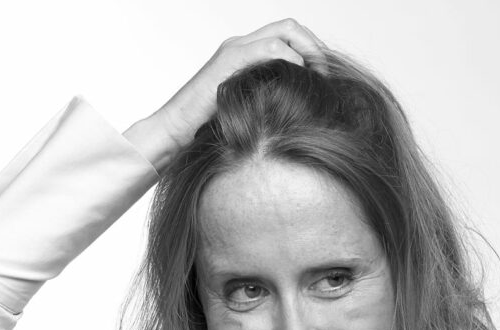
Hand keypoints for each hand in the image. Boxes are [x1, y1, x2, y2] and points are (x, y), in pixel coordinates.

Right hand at [123, 19, 326, 172]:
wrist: (174, 133)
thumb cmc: (204, 131)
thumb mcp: (243, 112)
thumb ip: (265, 102)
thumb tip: (297, 112)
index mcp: (243, 54)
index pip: (286, 36)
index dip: (310, 50)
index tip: (323, 76)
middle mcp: (239, 45)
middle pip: (289, 27)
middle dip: (314, 46)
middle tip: (326, 74)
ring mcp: (234, 50)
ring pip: (284, 32)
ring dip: (308, 52)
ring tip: (317, 79)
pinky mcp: (229, 62)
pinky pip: (270, 50)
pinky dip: (290, 62)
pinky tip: (297, 82)